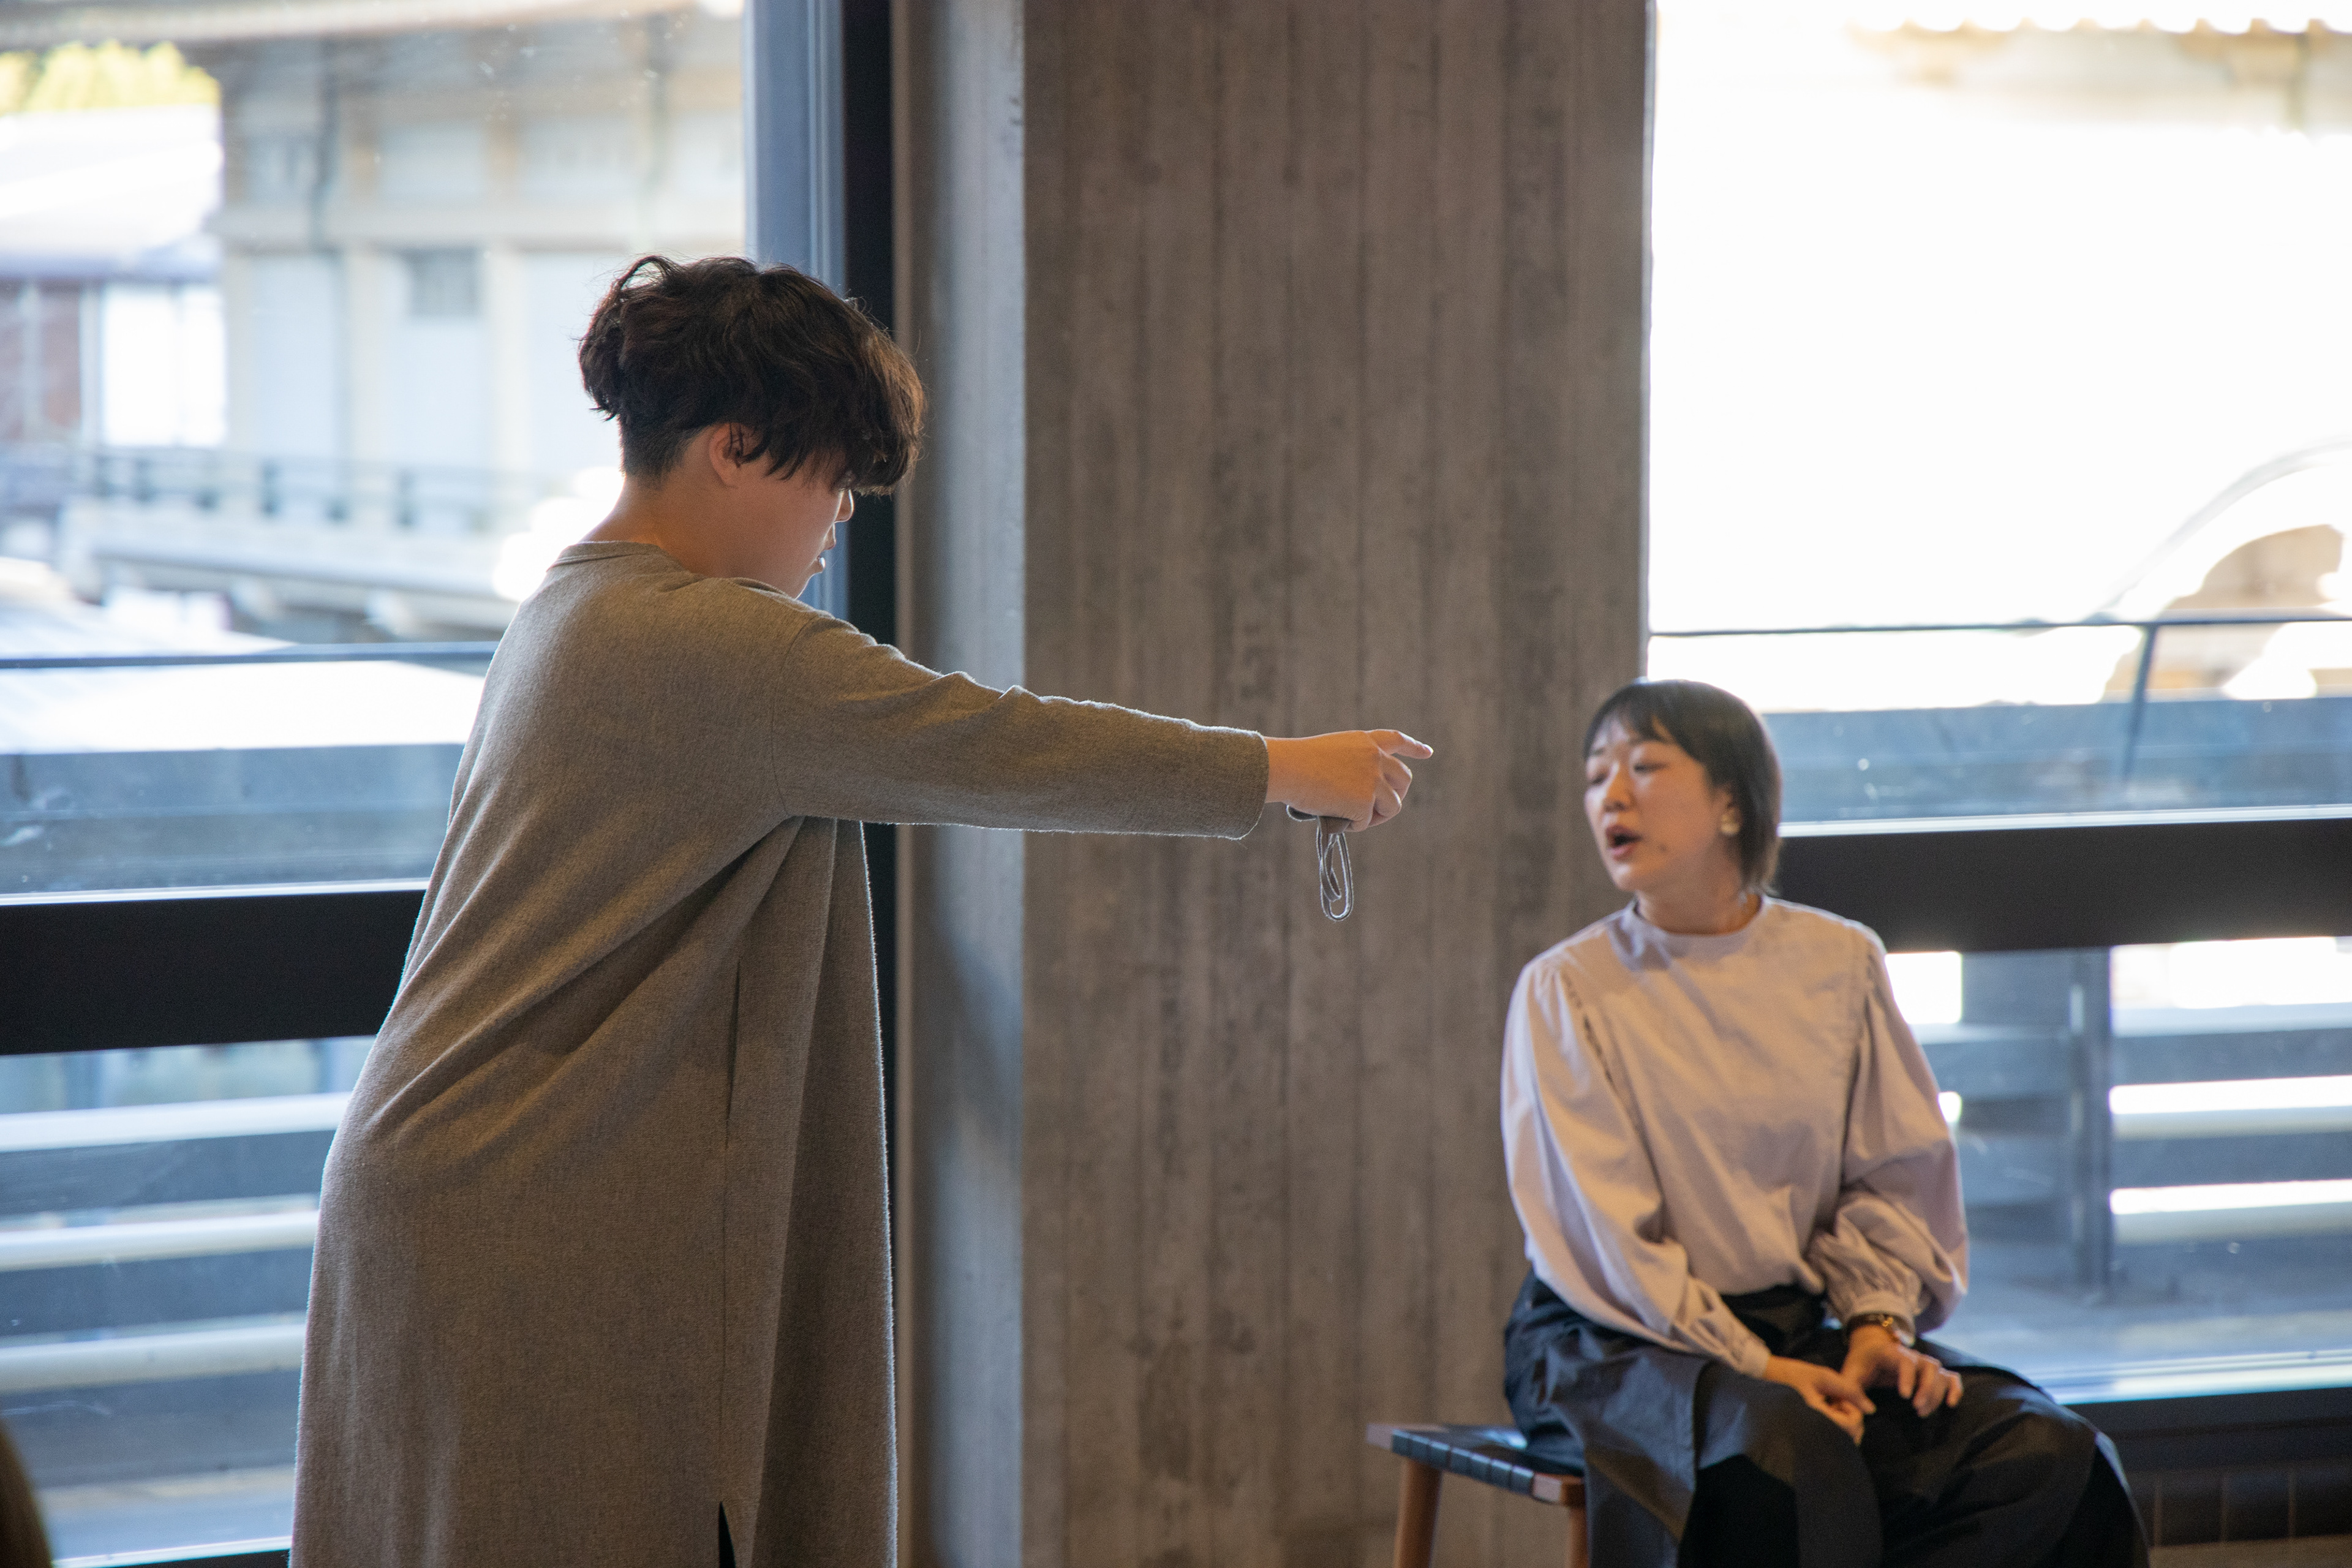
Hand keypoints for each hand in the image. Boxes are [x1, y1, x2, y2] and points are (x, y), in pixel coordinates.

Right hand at [1264, 731, 1432, 830]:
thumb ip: (1353, 766)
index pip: (1396, 740)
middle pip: (1404, 778)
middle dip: (1397, 795)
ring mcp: (1373, 780)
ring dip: (1378, 816)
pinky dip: (1354, 825)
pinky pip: (1367, 822)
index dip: (1413, 747)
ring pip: (1393, 805)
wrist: (1286, 768)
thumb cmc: (1296, 763)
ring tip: (1355, 819)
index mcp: (1365, 741)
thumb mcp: (1331, 754)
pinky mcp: (1365, 802)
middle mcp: (1375, 758)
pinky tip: (1337, 819)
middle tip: (1381, 808)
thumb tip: (1364, 798)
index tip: (1428, 752)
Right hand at [1761, 1355, 1870, 1443]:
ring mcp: (1809, 1435)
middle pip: (1849, 1437)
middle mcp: (1813, 1431)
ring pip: (1841, 1439)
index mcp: (1817, 1416)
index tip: (1840, 1396)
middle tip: (1837, 1400)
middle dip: (1851, 1418)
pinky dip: (1834, 1426)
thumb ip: (1849, 1390)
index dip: (1853, 1410)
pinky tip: (1823, 1411)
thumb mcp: (1821, 1375)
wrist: (1761, 1378)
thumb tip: (1871, 1408)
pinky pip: (1830, 1437)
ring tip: (1830, 1404)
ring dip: (1843, 1423)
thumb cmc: (1789, 1373)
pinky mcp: (1807, 1435)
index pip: (1851, 1426)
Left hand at [1842, 1323, 1962, 1417]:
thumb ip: (1852, 1390)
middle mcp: (1911, 1355)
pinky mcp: (1930, 1373)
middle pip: (1928, 1367)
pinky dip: (1955, 1388)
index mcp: (1890, 1352)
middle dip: (1926, 1390)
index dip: (1907, 1378)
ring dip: (1936, 1393)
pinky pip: (1950, 1376)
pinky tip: (1951, 1404)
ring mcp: (1922, 1363)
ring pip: (1939, 1372)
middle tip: (1917, 1410)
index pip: (1905, 1361)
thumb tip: (1867, 1411)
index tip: (1905, 1397)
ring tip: (1922, 1412)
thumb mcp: (1850, 1372)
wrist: (1870, 1348)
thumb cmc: (1861, 1362)